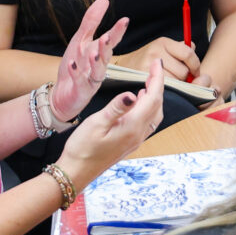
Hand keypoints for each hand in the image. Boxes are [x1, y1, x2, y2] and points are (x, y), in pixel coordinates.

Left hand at [52, 0, 129, 122]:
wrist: (62, 94)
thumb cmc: (74, 66)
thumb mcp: (80, 40)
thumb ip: (92, 21)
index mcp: (99, 53)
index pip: (111, 41)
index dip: (118, 32)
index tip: (125, 20)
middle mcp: (99, 66)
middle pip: (106, 55)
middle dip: (107, 46)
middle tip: (108, 37)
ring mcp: (90, 79)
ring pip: (97, 71)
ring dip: (96, 62)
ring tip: (94, 53)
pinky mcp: (80, 91)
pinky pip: (79, 82)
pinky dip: (76, 73)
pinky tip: (73, 65)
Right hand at [57, 61, 164, 184]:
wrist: (77, 172)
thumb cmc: (83, 148)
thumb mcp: (97, 123)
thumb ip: (117, 108)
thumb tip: (133, 94)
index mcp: (133, 126)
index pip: (153, 98)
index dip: (157, 79)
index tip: (157, 63)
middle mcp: (139, 134)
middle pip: (157, 105)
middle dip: (158, 85)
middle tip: (154, 69)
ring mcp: (136, 140)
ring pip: (154, 115)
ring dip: (155, 97)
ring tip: (149, 82)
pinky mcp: (130, 143)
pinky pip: (147, 122)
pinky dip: (148, 108)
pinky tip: (139, 102)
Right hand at [116, 36, 201, 83]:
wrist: (124, 66)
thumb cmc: (149, 59)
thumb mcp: (164, 48)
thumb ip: (181, 49)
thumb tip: (194, 49)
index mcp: (163, 42)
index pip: (188, 54)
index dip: (196, 66)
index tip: (196, 73)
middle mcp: (155, 52)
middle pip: (183, 72)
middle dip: (185, 78)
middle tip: (180, 79)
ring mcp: (147, 66)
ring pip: (176, 82)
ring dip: (177, 86)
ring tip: (170, 82)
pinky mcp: (143, 79)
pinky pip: (165, 89)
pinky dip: (168, 91)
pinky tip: (164, 87)